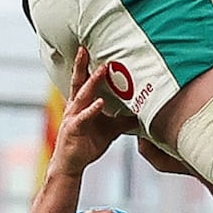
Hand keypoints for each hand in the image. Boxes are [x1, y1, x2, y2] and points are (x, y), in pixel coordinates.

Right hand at [53, 57, 145, 173]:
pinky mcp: (74, 129)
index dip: (86, 66)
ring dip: (92, 82)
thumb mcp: (110, 130)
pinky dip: (92, 109)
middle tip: (85, 48)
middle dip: (81, 65)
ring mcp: (73, 117)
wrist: (72, 164)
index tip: (89, 49)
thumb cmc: (86, 144)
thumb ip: (122, 120)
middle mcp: (75, 107)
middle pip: (78, 82)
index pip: (84, 81)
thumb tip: (141, 114)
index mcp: (81, 105)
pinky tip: (100, 102)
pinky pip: (84, 117)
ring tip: (101, 70)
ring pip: (82, 95)